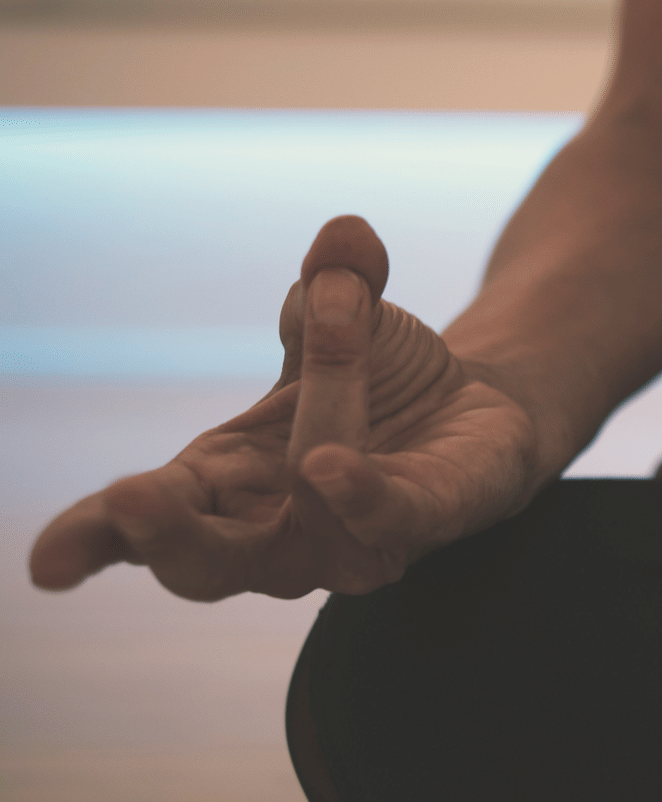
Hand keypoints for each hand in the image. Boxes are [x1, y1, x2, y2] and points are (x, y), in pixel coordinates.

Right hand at [29, 216, 544, 601]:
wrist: (475, 407)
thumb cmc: (377, 376)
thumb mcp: (346, 310)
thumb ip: (338, 277)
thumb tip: (347, 236)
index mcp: (222, 482)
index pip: (141, 524)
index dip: (92, 539)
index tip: (47, 564)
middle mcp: (277, 532)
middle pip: (207, 566)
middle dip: (168, 537)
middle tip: (132, 498)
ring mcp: (351, 541)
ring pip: (311, 524)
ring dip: (310, 434)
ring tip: (311, 397)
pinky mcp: (428, 523)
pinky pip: (390, 522)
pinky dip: (362, 498)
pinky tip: (335, 467)